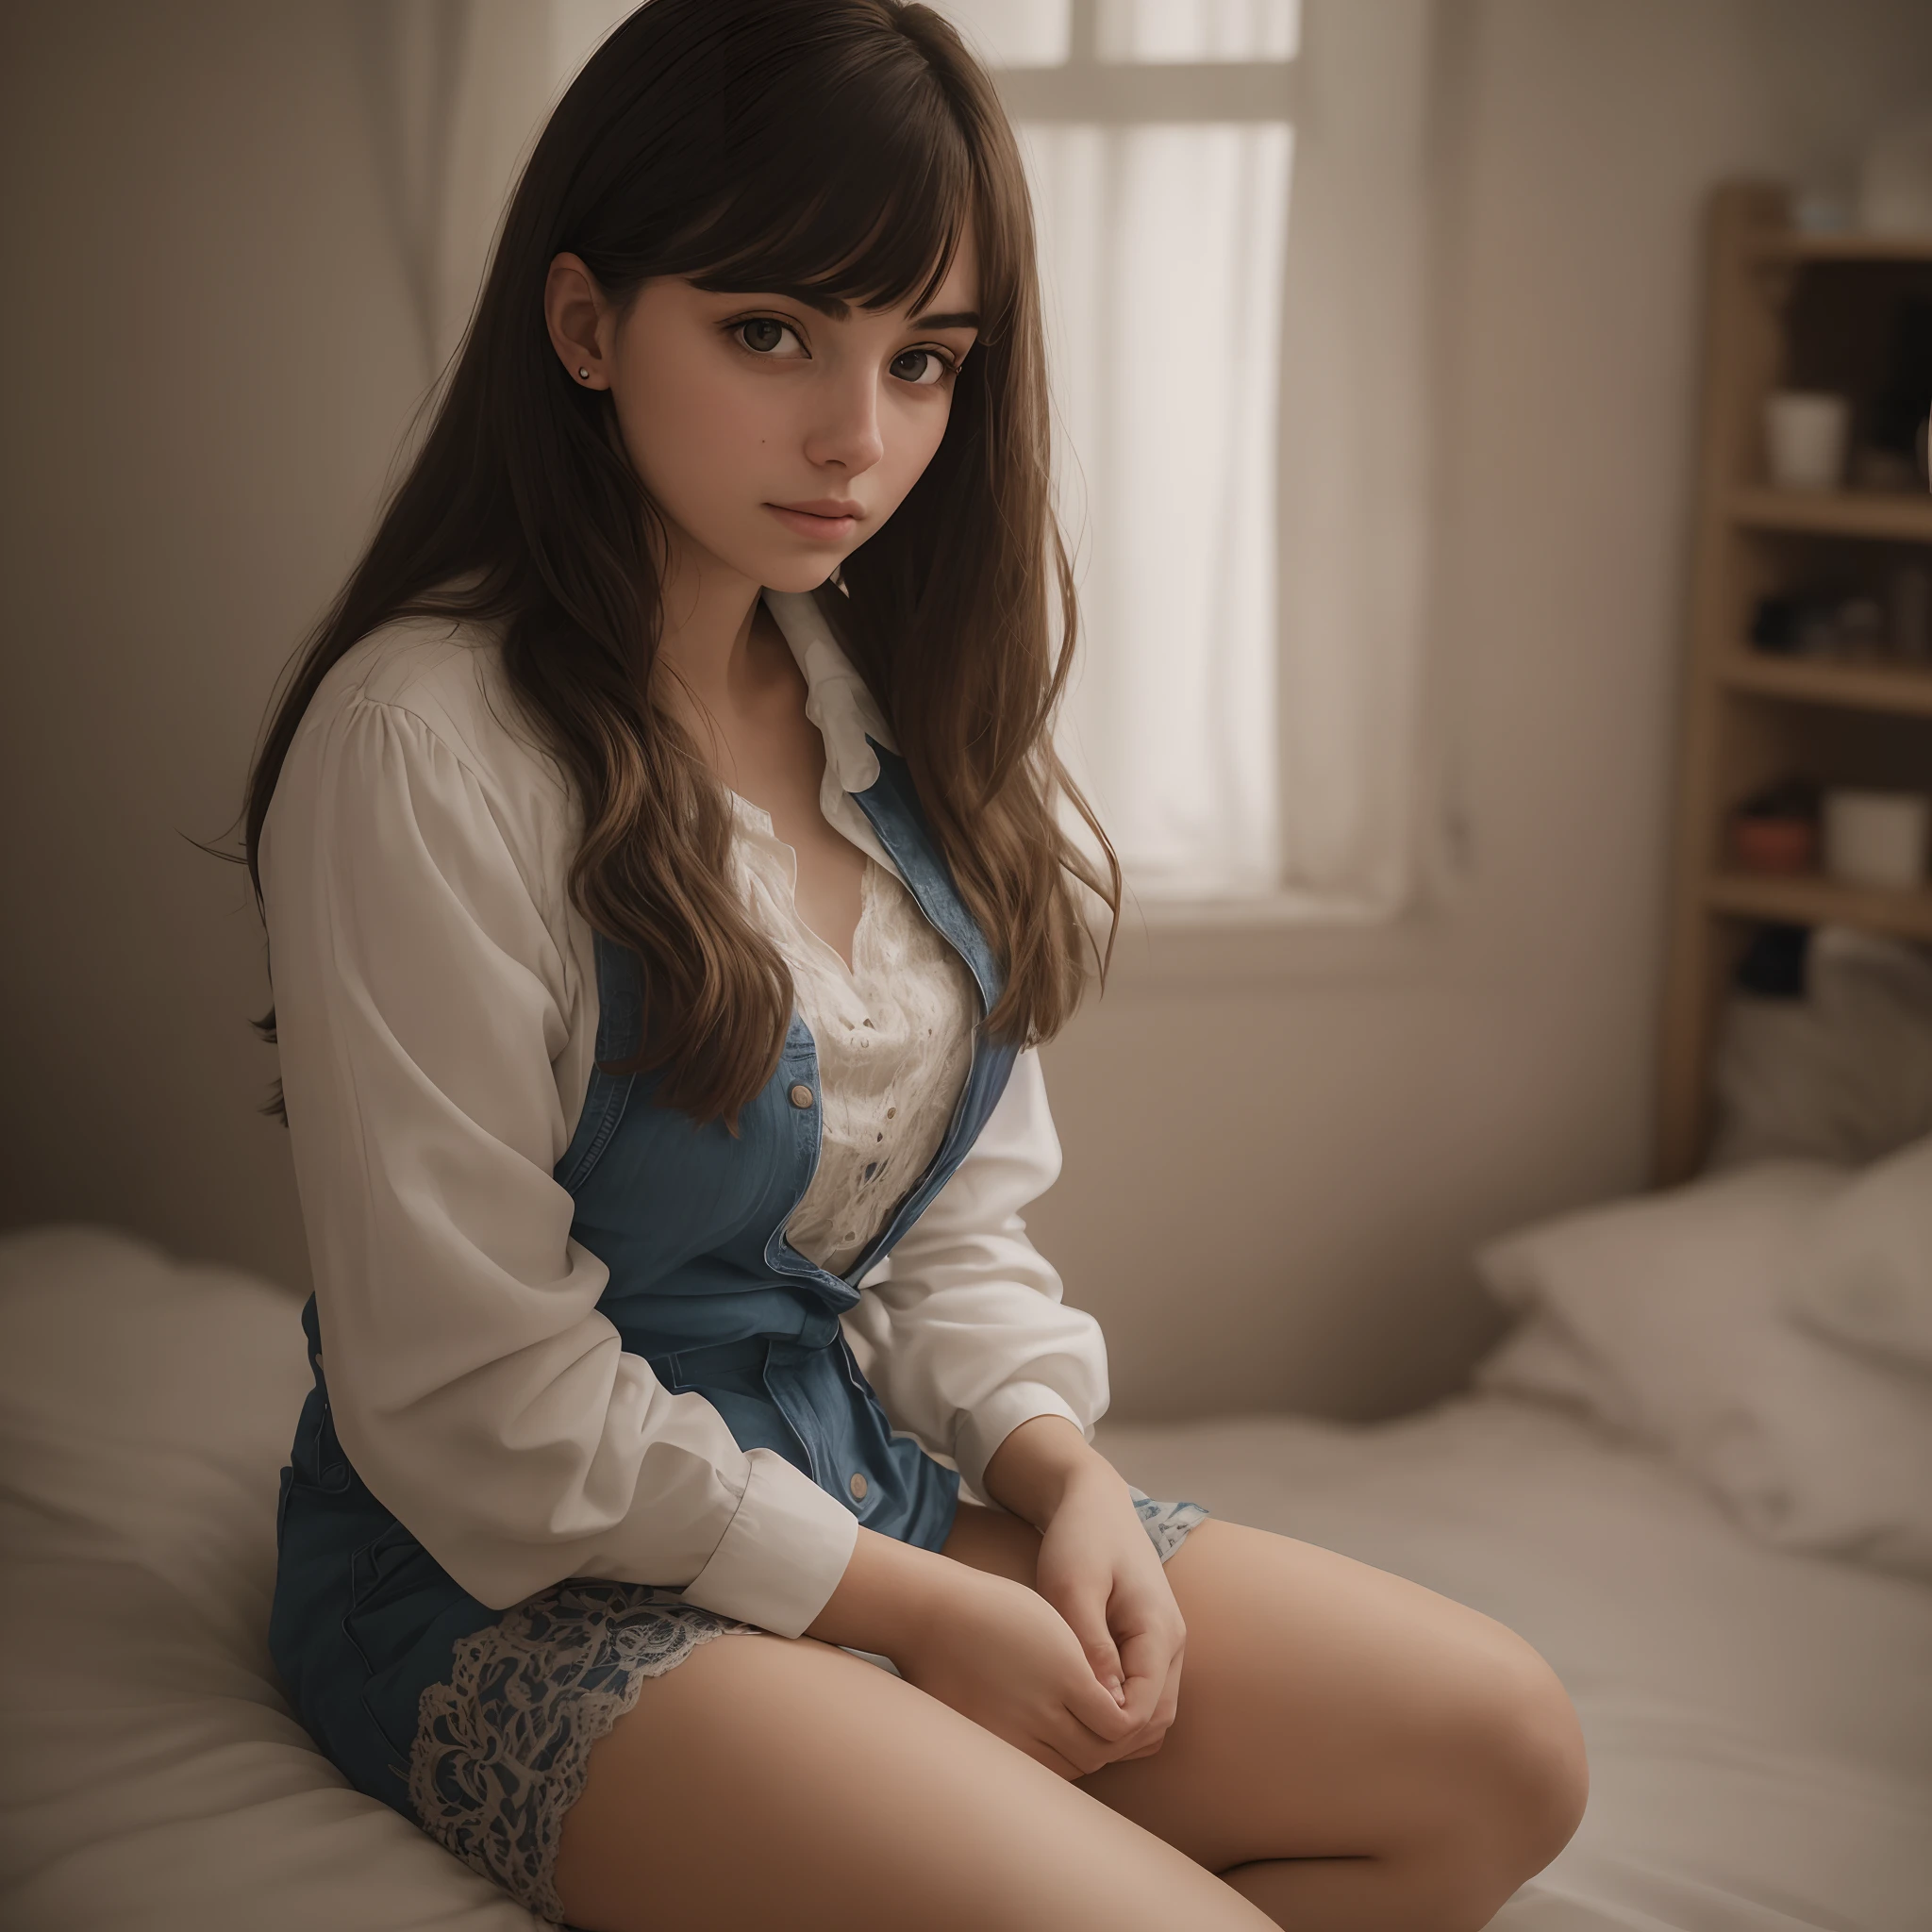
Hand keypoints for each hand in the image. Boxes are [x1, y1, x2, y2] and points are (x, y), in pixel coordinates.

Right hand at [892, 1560, 1143, 1778]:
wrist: (934, 1618)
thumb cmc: (996, 1610)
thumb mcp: (1053, 1625)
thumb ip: (1089, 1667)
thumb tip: (1117, 1707)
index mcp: (1065, 1674)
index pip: (1119, 1725)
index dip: (1130, 1724)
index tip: (1125, 1709)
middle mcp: (1042, 1710)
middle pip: (1097, 1753)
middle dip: (1110, 1744)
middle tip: (1109, 1727)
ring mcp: (1014, 1733)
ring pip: (1070, 1768)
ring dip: (1082, 1756)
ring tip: (1081, 1733)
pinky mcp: (990, 1744)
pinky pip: (1037, 1769)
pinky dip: (1052, 1762)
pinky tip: (1050, 1740)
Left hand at [1032, 1465, 1187, 1763]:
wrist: (1093, 1500)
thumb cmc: (1079, 1539)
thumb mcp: (1073, 1588)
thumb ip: (1090, 1645)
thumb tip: (1103, 1705)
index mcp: (1159, 1631)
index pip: (1146, 1710)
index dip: (1108, 1732)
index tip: (1064, 1730)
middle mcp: (1171, 1642)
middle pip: (1156, 1720)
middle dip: (1116, 1740)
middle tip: (1062, 1741)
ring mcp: (1164, 1643)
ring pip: (1154, 1712)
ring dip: (1120, 1730)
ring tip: (1069, 1728)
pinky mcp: (1149, 1641)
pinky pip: (1144, 1693)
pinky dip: (1121, 1711)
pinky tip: (1080, 1707)